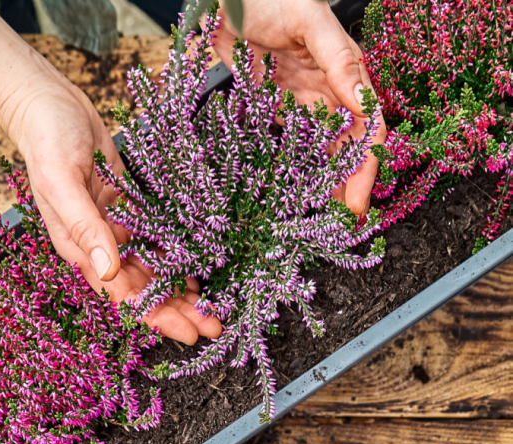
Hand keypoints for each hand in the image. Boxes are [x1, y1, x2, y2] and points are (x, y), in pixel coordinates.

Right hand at [0, 0, 220, 343]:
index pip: (124, 294)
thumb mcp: (62, 184)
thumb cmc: (48, 142)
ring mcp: (120, 229)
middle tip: (214, 327)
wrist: (52, 107)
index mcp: (83, 249)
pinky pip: (159, 242)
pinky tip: (199, 272)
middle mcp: (104, 246)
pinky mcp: (133, 210)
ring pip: (156, 270)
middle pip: (146, 289)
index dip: (157, 315)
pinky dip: (179, 258)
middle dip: (179, 311)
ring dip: (183, 290)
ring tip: (214, 308)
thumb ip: (85, 229)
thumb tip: (108, 272)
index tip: (188, 333)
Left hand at [214, 0, 385, 213]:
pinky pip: (292, 144)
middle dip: (349, 184)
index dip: (366, 167)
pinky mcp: (276, 108)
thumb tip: (362, 102)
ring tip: (324, 216)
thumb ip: (338, 60)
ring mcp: (303, 103)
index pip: (367, 129)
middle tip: (343, 221)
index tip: (357, 202)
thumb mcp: (311, 21)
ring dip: (326, 182)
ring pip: (322, 151)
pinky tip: (297, 190)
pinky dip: (297, 168)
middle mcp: (330, 94)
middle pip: (347, 147)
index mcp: (347, 75)